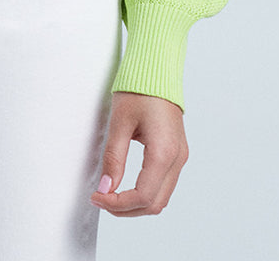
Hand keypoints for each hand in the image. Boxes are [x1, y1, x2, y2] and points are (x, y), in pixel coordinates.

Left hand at [90, 90, 188, 216]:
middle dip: (126, 209)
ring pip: (161, 198)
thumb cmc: (139, 89)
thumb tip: (105, 188)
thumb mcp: (120, 122)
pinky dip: (145, 192)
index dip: (118, 204)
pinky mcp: (177, 152)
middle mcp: (178, 158)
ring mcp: (180, 156)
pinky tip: (126, 186)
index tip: (97, 197)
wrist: (157, 68)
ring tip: (110, 195)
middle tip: (101, 199)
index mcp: (164, 152)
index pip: (143, 196)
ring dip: (136, 204)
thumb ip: (113, 158)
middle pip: (154, 204)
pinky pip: (164, 184)